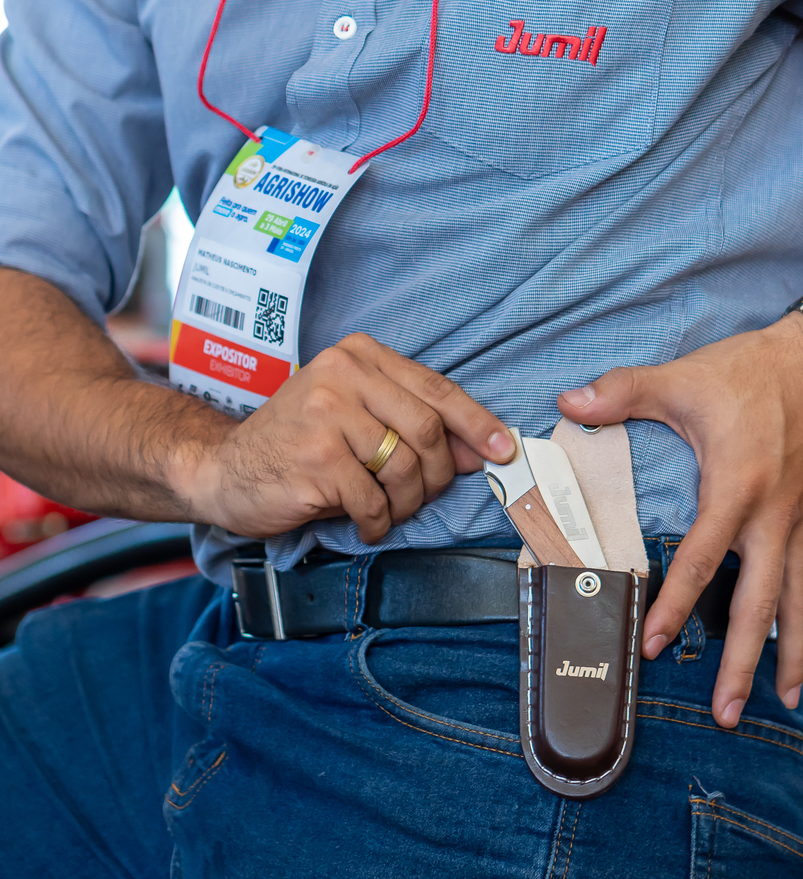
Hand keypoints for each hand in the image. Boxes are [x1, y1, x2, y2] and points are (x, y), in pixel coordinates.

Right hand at [182, 332, 513, 542]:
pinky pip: (374, 501)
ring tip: (390, 510)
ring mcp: (326, 416)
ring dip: (408, 503)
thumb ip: (412, 422)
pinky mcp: (315, 460)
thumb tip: (479, 448)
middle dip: (438, 473)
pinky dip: (379, 522)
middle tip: (425, 495)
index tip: (502, 449)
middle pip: (427, 429)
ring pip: (405, 468)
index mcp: (357, 355)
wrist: (224, 470)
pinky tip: (365, 523)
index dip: (475, 422)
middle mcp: (341, 375)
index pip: (435, 388)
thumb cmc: (301, 442)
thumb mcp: (355, 415)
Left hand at [557, 315, 802, 727]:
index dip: (674, 604)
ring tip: (779, 702)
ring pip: (794, 603)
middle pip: (759, 605)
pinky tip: (796, 649)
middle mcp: (773, 517)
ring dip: (786, 656)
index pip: (700, 559)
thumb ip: (623, 392)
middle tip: (726, 714)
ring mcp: (799, 522)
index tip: (650, 642)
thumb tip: (568, 403)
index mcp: (736, 487)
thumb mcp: (683, 377)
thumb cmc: (752, 371)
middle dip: (743, 663)